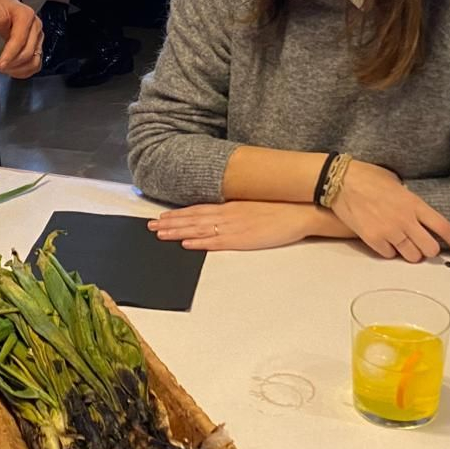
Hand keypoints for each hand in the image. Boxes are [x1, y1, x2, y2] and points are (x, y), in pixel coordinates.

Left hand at [0, 0, 42, 77]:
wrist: (2, 3)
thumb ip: (0, 23)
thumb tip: (6, 39)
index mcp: (27, 16)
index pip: (20, 41)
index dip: (9, 55)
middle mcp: (37, 27)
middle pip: (29, 53)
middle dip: (11, 64)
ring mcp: (39, 38)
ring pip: (34, 62)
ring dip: (18, 70)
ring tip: (3, 69)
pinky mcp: (37, 46)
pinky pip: (35, 64)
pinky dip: (24, 71)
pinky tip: (12, 71)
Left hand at [149, 201, 324, 250]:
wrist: (299, 211)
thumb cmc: (280, 207)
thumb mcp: (252, 204)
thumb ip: (235, 209)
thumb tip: (221, 213)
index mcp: (230, 205)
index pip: (198, 209)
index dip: (179, 214)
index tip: (162, 217)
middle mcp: (227, 214)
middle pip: (193, 219)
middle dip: (170, 223)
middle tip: (150, 227)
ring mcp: (234, 226)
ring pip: (199, 229)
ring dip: (178, 232)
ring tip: (160, 235)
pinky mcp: (242, 239)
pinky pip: (216, 242)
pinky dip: (200, 243)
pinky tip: (186, 244)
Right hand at [330, 162, 449, 261]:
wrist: (341, 181)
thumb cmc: (369, 177)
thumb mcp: (397, 183)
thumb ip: (410, 201)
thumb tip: (415, 212)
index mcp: (415, 203)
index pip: (443, 227)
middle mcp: (405, 220)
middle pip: (430, 249)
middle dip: (428, 250)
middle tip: (422, 245)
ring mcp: (389, 231)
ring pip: (411, 256)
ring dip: (410, 253)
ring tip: (403, 244)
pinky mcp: (373, 239)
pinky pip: (389, 255)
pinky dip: (389, 251)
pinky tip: (385, 241)